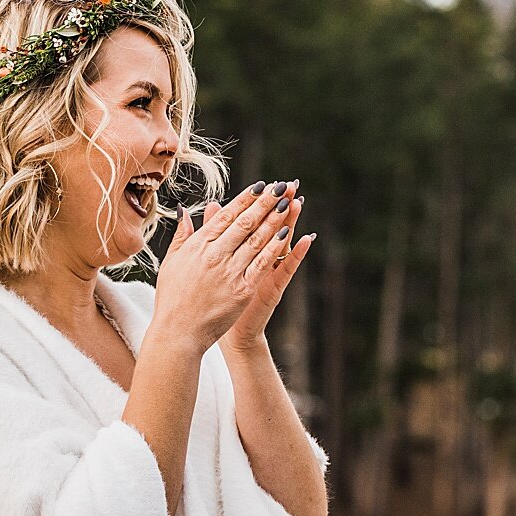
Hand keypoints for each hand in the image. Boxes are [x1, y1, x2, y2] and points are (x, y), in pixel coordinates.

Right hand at [151, 181, 307, 352]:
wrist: (177, 332)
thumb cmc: (172, 298)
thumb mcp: (172, 262)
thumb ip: (182, 236)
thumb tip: (185, 211)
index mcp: (197, 246)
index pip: (225, 216)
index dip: (244, 200)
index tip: (259, 186)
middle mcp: (214, 255)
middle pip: (244, 223)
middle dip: (264, 202)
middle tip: (281, 186)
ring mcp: (228, 272)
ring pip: (256, 239)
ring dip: (274, 219)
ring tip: (288, 203)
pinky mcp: (242, 289)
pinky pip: (262, 263)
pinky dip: (275, 248)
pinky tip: (286, 234)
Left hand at [223, 190, 313, 351]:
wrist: (222, 332)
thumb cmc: (217, 297)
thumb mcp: (213, 261)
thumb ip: (214, 234)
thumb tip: (209, 205)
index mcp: (245, 250)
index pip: (254, 220)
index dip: (261, 202)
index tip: (268, 183)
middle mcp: (260, 259)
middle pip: (272, 226)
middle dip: (280, 205)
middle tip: (290, 185)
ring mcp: (269, 272)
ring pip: (282, 243)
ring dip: (292, 224)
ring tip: (299, 204)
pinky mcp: (273, 288)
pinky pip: (286, 269)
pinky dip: (296, 255)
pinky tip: (306, 240)